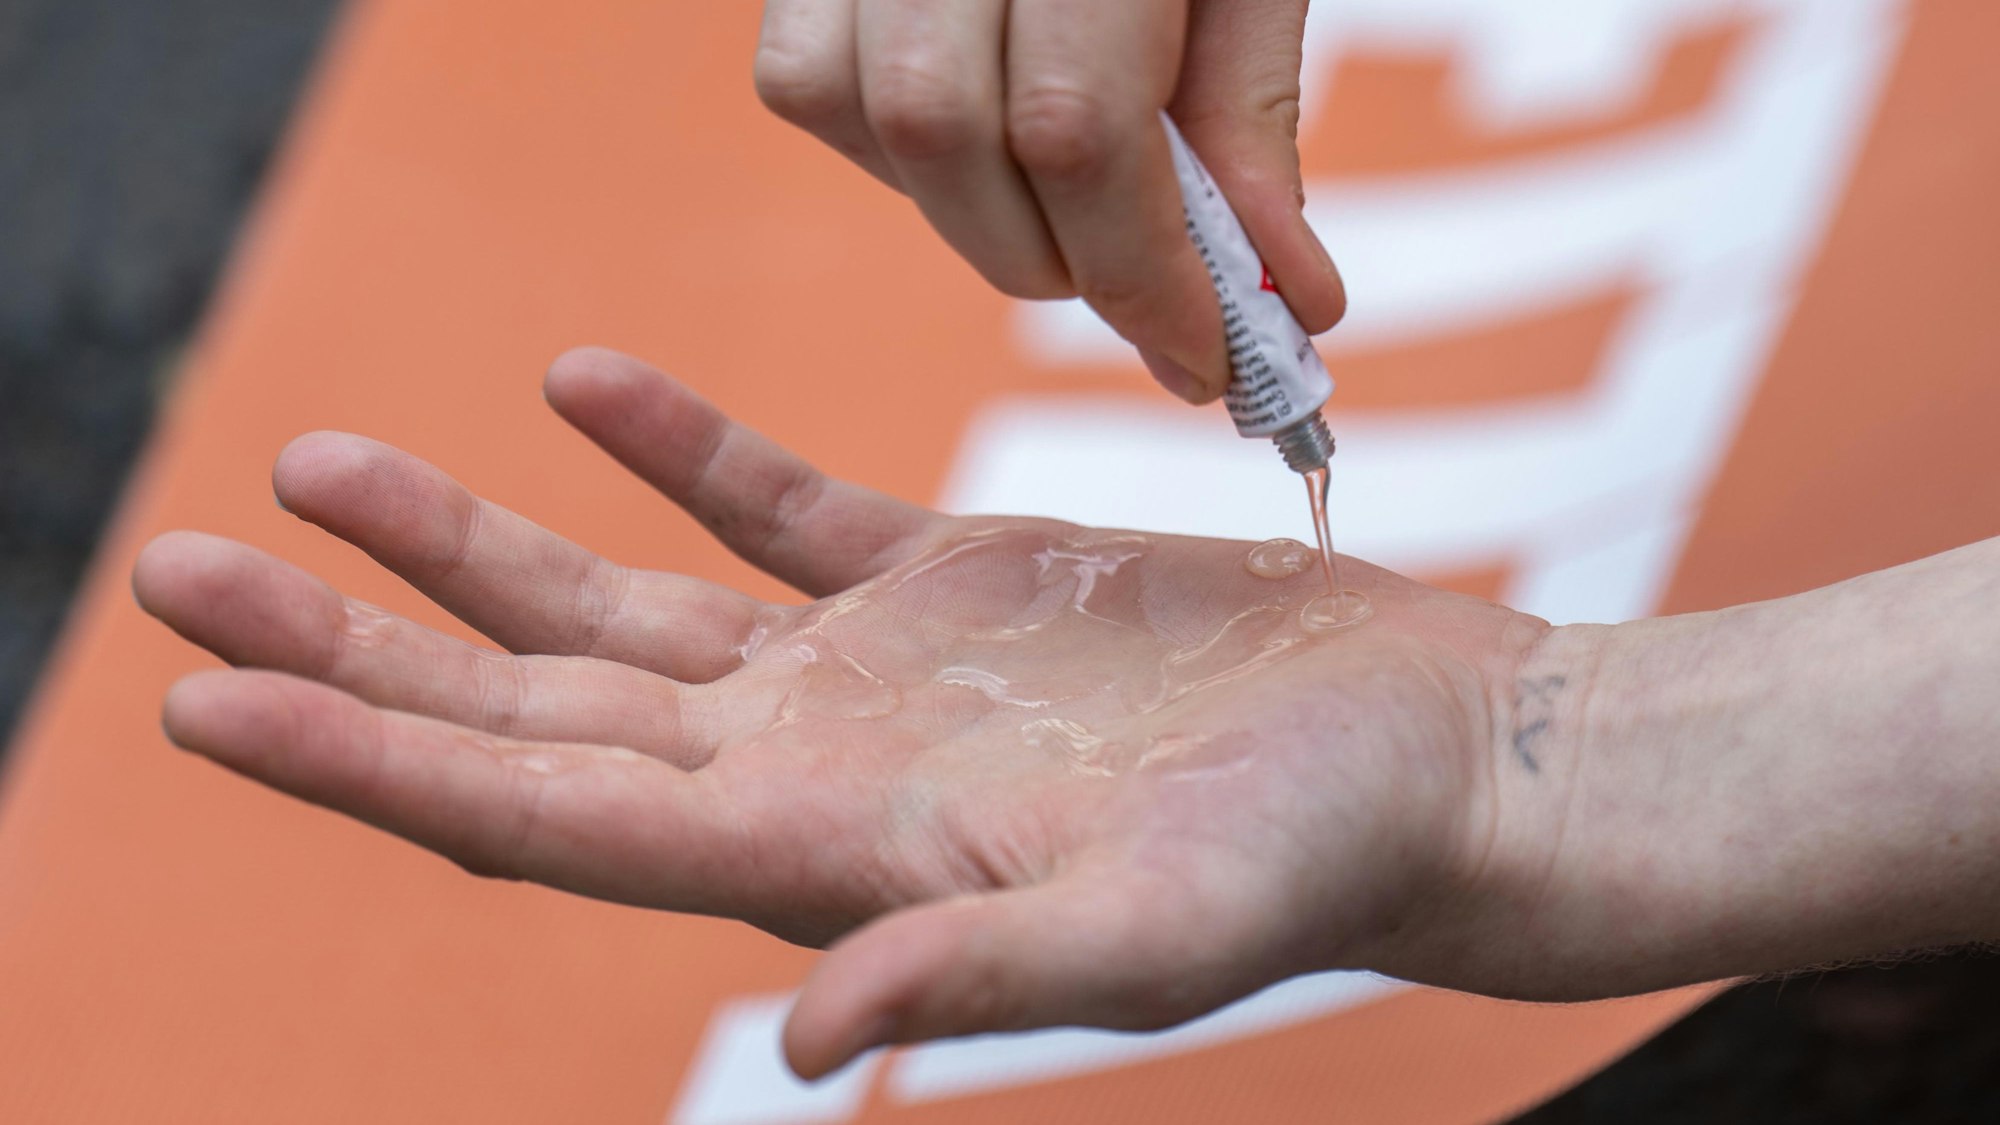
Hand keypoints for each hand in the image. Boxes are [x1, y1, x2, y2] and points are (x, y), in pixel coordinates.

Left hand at [136, 348, 1551, 1076]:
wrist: (1417, 762)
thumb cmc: (1318, 863)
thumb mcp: (1163, 937)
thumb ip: (981, 977)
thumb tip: (803, 1045)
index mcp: (822, 855)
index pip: (543, 817)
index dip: (372, 764)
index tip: (206, 709)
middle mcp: (808, 769)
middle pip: (527, 709)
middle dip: (350, 650)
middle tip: (181, 575)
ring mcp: (863, 673)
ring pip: (616, 606)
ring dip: (465, 540)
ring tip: (317, 463)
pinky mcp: (941, 583)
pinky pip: (769, 507)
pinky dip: (672, 448)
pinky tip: (579, 383)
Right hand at [752, 0, 1345, 402]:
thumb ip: (1253, 114)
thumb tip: (1284, 299)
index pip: (1076, 121)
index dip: (1140, 270)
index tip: (1209, 360)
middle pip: (944, 132)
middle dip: (1058, 258)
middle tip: (1150, 295)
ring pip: (854, 113)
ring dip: (973, 213)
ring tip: (1072, 212)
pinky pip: (805, 78)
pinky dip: (895, 152)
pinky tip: (983, 142)